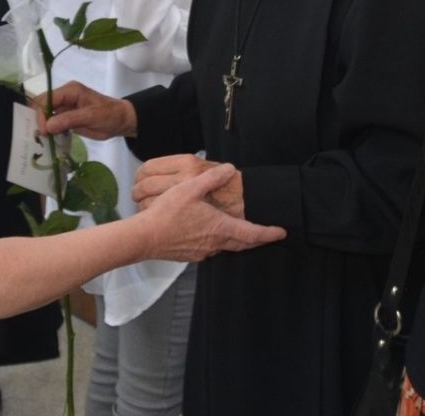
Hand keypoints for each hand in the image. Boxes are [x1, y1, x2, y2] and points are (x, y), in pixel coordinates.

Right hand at [39, 81, 136, 139]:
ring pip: (45, 116)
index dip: (41, 114)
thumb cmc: (110, 115)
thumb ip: (69, 120)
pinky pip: (52, 124)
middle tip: (38, 137)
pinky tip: (47, 141)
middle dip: (38, 120)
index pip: (46, 99)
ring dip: (41, 127)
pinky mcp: (66, 119)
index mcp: (70, 90)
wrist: (121, 121)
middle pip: (42, 106)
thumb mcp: (91, 116)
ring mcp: (64, 108)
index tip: (43, 131)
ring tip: (40, 141)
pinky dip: (48, 132)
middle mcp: (64, 97)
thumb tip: (47, 126)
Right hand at [136, 163, 282, 261]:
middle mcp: (214, 244)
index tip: (281, 232)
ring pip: (226, 247)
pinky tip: (212, 234)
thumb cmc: (167, 213)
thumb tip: (229, 169)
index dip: (268, 233)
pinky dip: (219, 242)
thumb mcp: (190, 188)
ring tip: (242, 232)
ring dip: (237, 241)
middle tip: (267, 234)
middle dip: (256, 239)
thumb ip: (212, 178)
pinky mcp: (190, 255)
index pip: (252, 233)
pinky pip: (211, 249)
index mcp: (220, 228)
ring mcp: (202, 252)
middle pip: (242, 244)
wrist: (143, 237)